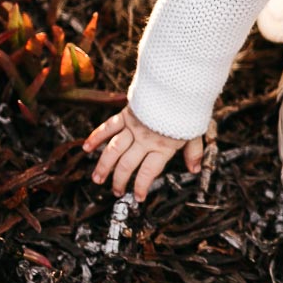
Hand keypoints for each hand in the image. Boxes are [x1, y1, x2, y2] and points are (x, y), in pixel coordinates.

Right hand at [84, 104, 202, 200]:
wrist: (179, 85)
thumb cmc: (188, 110)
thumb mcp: (196, 132)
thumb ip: (194, 152)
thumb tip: (195, 170)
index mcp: (162, 147)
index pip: (149, 172)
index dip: (142, 186)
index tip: (138, 198)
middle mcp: (145, 139)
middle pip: (127, 164)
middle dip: (120, 180)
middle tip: (116, 192)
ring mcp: (133, 127)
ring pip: (113, 150)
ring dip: (104, 166)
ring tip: (97, 179)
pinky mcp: (126, 115)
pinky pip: (108, 127)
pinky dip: (96, 137)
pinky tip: (86, 148)